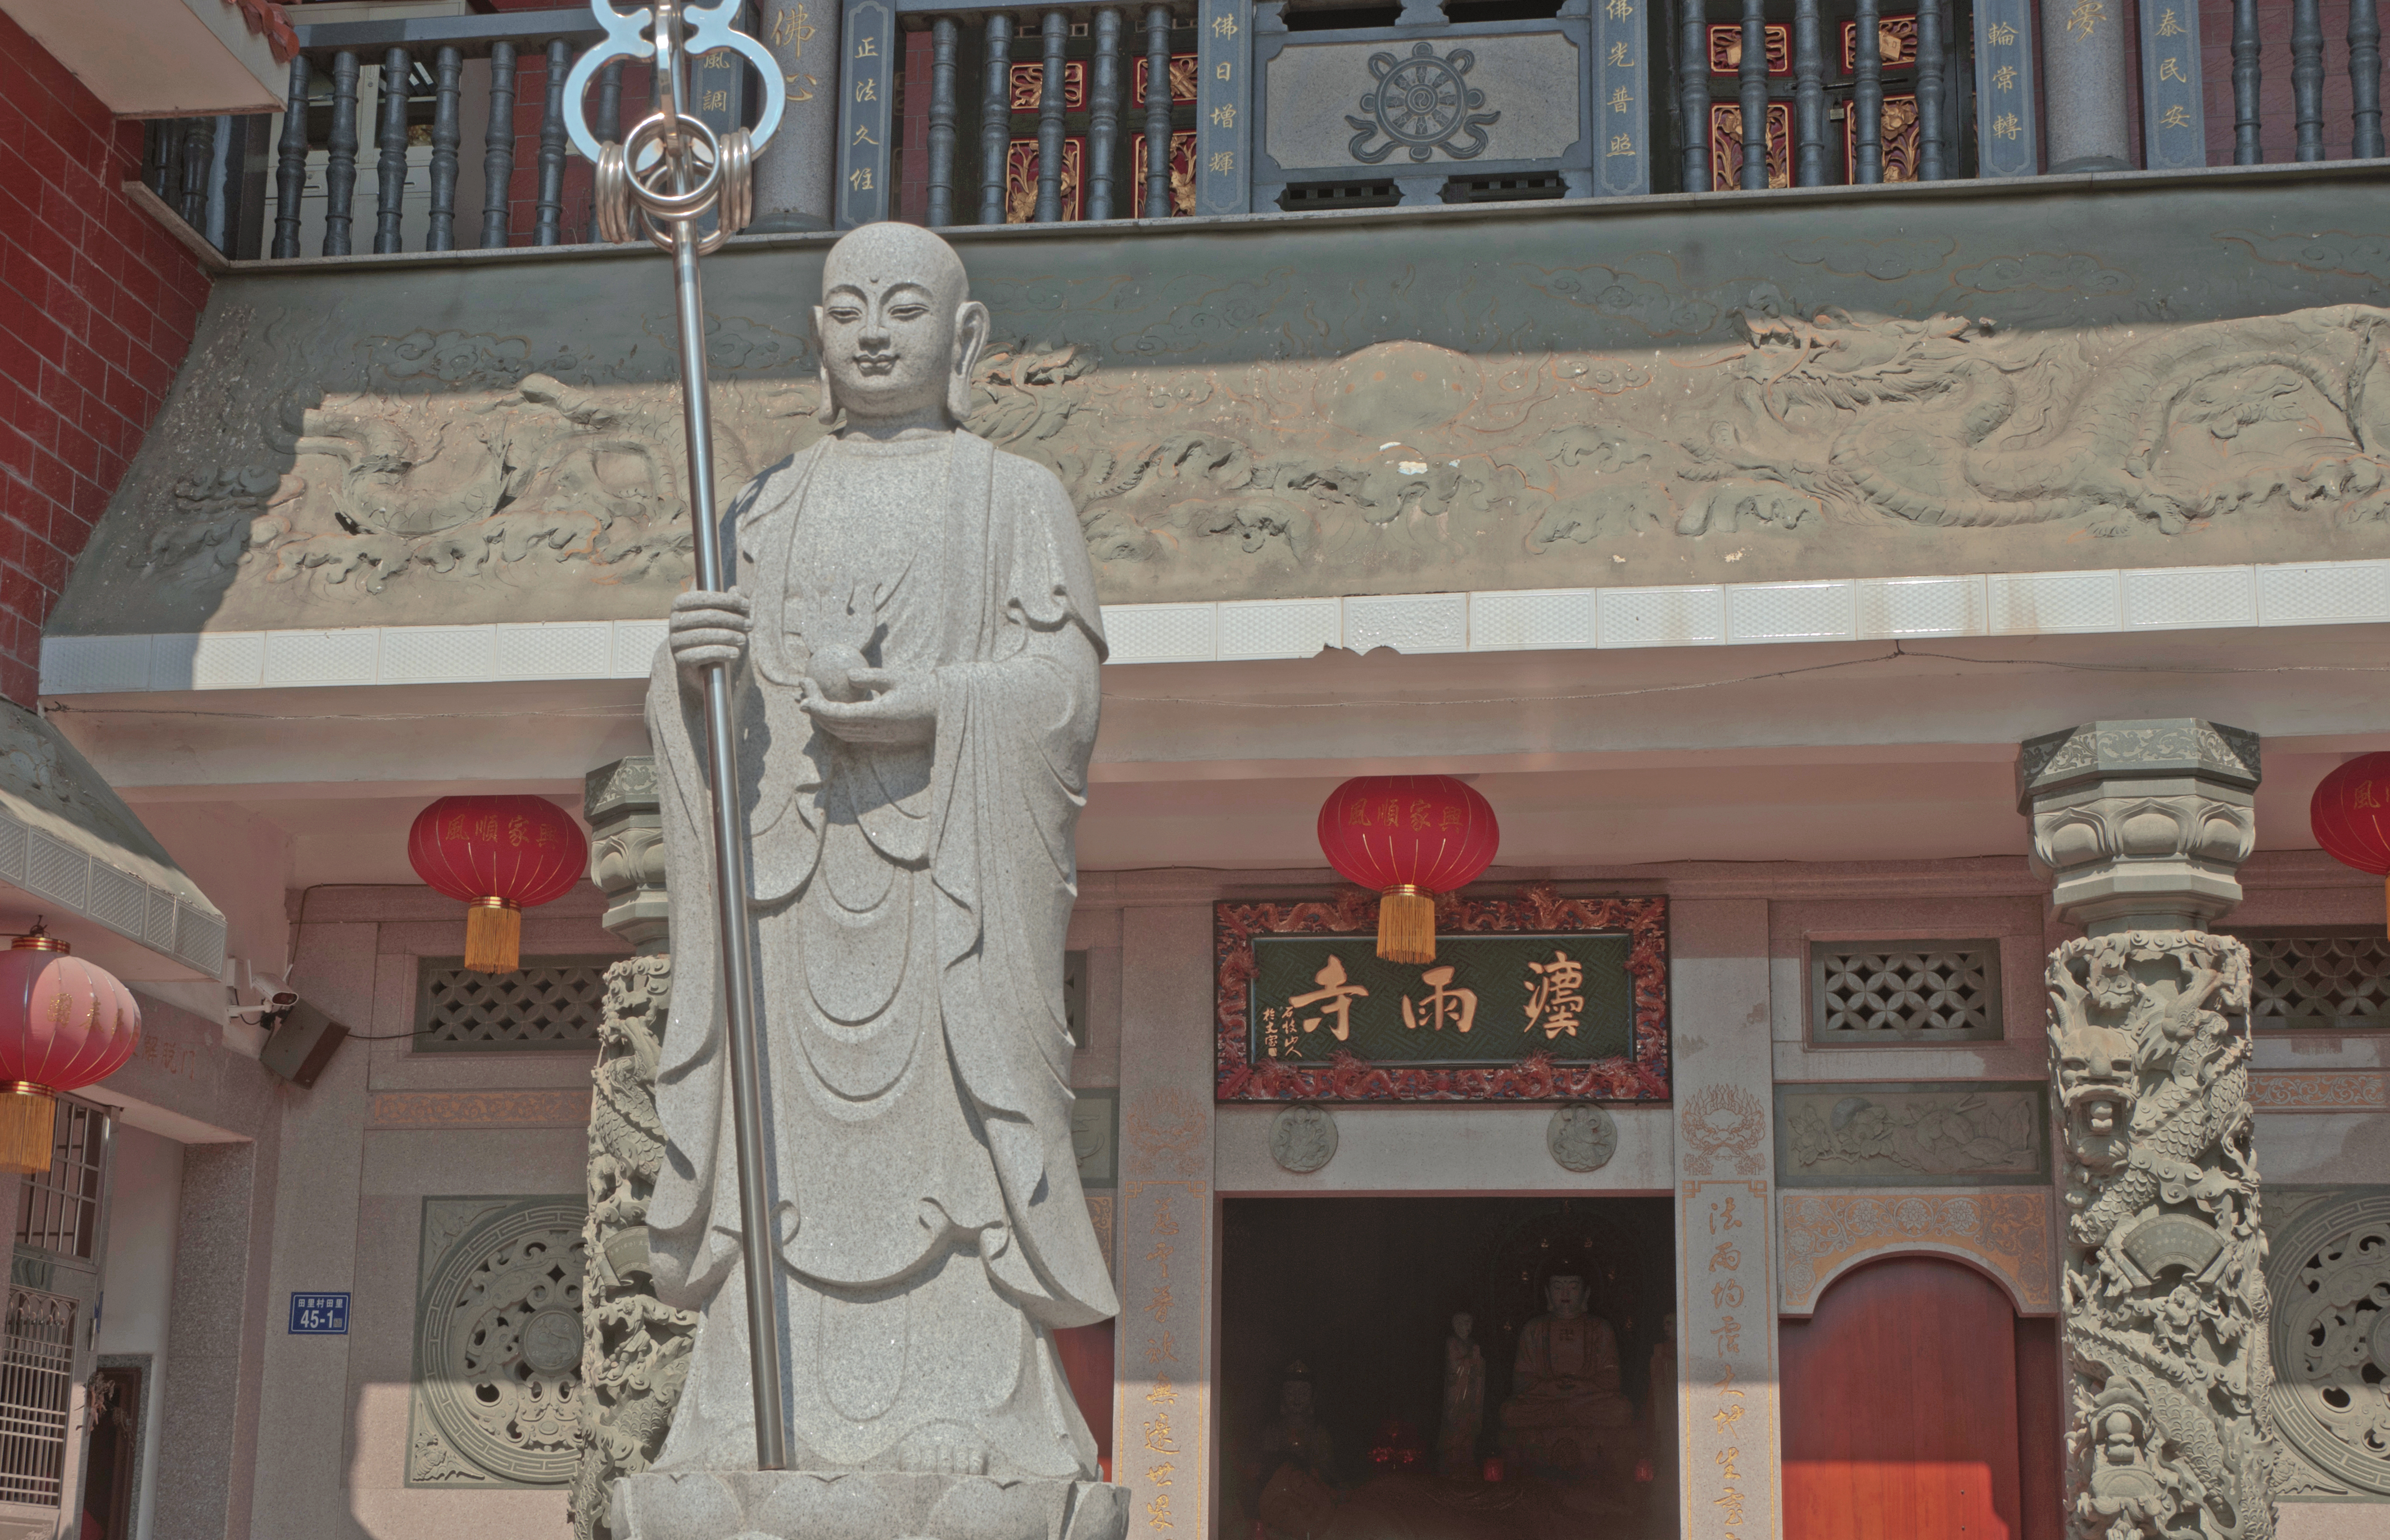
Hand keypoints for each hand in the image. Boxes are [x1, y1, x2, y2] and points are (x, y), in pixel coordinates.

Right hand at [670, 589, 749, 672]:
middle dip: (733, 619)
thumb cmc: (715, 635)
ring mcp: (675, 641)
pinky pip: (704, 654)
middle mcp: (674, 621)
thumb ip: (732, 601)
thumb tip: (737, 590)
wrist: (701, 666)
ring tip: (743, 639)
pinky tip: (735, 653)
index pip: (703, 597)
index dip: (727, 600)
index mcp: (680, 604)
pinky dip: (723, 652)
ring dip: (730, 636)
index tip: (747, 605)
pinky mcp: (680, 659)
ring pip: (706, 635)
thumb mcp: (727, 617)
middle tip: (749, 625)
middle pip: (708, 616)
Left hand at [803, 667, 935, 745]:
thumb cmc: (924, 690)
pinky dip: (838, 724)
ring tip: (813, 700)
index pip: (838, 714)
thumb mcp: (896, 677)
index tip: (804, 695)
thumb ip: (869, 677)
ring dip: (824, 719)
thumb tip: (846, 676)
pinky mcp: (884, 738)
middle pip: (835, 726)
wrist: (947, 711)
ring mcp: (880, 737)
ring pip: (842, 733)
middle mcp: (876, 731)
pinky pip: (853, 734)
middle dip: (815, 711)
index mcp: (878, 715)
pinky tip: (834, 711)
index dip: (817, 707)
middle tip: (803, 692)